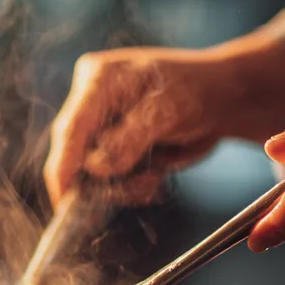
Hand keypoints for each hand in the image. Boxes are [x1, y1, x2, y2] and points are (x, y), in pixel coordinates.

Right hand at [43, 37, 284, 207]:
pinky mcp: (109, 148)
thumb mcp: (167, 110)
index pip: (69, 130)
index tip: (64, 203)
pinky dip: (127, 188)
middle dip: (101, 181)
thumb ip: (129, 138)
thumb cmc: (198, 90)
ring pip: (88, 175)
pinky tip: (152, 176)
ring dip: (120, 187)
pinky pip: (105, 181)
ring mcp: (98, 127)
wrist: (221, 99)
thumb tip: (96, 167)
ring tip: (153, 177)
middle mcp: (89, 102)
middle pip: (73, 156)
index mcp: (97, 81)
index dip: (63, 169)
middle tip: (141, 185)